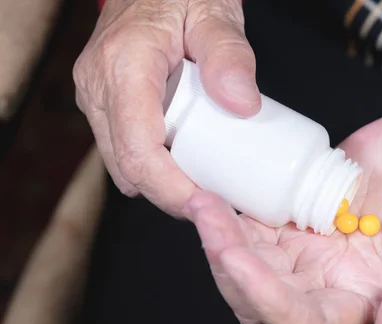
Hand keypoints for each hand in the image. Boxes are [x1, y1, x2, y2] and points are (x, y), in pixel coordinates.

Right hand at [74, 0, 259, 215]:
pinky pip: (126, 149)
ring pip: (124, 164)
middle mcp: (99, 87)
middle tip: (218, 204)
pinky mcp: (106, 104)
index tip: (209, 205)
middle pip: (129, 167)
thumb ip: (229, 55)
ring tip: (206, 186)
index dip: (172, 190)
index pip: (139, 150)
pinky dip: (156, 166)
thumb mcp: (214, 13)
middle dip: (172, 195)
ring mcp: (97, 98)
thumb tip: (243, 106)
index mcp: (123, 66)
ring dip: (163, 183)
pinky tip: (187, 165)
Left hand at [188, 101, 381, 323]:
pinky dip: (235, 210)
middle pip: (262, 295)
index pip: (305, 322)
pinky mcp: (302, 213)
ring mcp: (314, 248)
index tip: (237, 260)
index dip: (267, 299)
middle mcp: (333, 281)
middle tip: (208, 217)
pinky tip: (218, 186)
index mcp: (368, 301)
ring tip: (204, 200)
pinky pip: (257, 221)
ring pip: (251, 259)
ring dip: (221, 236)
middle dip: (229, 264)